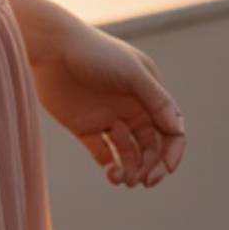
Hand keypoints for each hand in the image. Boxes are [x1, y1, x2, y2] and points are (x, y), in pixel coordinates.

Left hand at [28, 20, 187, 191]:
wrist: (50, 49)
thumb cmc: (93, 52)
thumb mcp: (131, 72)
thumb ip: (156, 100)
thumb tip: (178, 129)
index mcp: (148, 94)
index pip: (170, 129)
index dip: (172, 152)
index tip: (166, 169)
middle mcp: (132, 108)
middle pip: (152, 147)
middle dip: (151, 167)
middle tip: (142, 181)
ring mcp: (110, 119)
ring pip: (130, 155)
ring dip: (131, 170)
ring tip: (121, 177)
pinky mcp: (87, 129)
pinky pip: (105, 156)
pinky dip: (111, 168)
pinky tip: (110, 172)